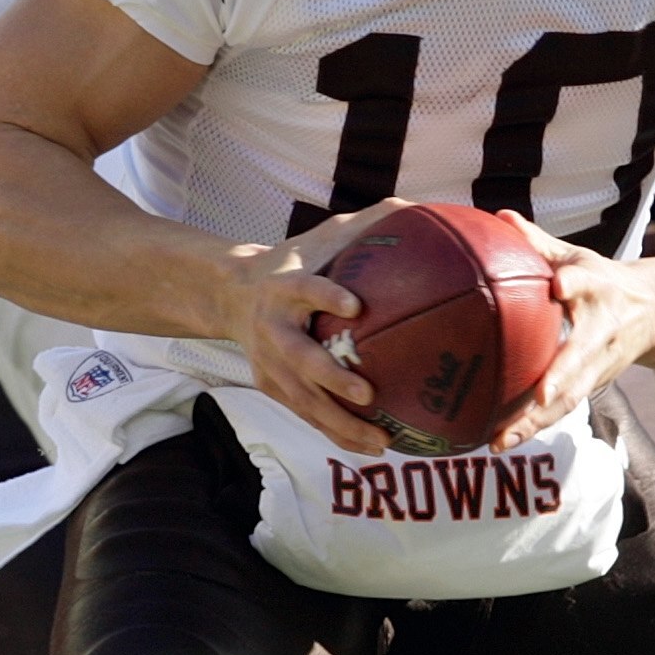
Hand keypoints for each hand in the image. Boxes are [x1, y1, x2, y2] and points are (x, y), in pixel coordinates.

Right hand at [225, 203, 396, 453]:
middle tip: (367, 392)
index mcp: (285, 286)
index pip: (305, 289)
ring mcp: (268, 363)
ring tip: (381, 438)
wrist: (231, 294)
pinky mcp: (270, 386)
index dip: (325, 297)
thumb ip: (367, 224)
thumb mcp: (321, 236)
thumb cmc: (294, 261)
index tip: (355, 306)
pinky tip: (372, 447)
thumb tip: (423, 206)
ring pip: (304, 399)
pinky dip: (337, 433)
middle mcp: (273, 327)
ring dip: (340, 422)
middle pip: (299, 358)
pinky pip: (307, 415)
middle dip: (331, 378)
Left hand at [486, 211, 654, 447]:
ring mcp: (599, 364)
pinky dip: (530, 428)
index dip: (573, 283)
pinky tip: (497, 442)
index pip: (584, 282)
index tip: (558, 284)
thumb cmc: (600, 281)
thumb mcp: (577, 257)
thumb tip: (499, 217)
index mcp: (596, 289)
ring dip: (535, 421)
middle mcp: (601, 330)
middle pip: (580, 356)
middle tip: (538, 396)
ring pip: (569, 396)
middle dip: (561, 377)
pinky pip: (559, 410)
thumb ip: (537, 243)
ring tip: (500, 440)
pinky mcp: (591, 385)